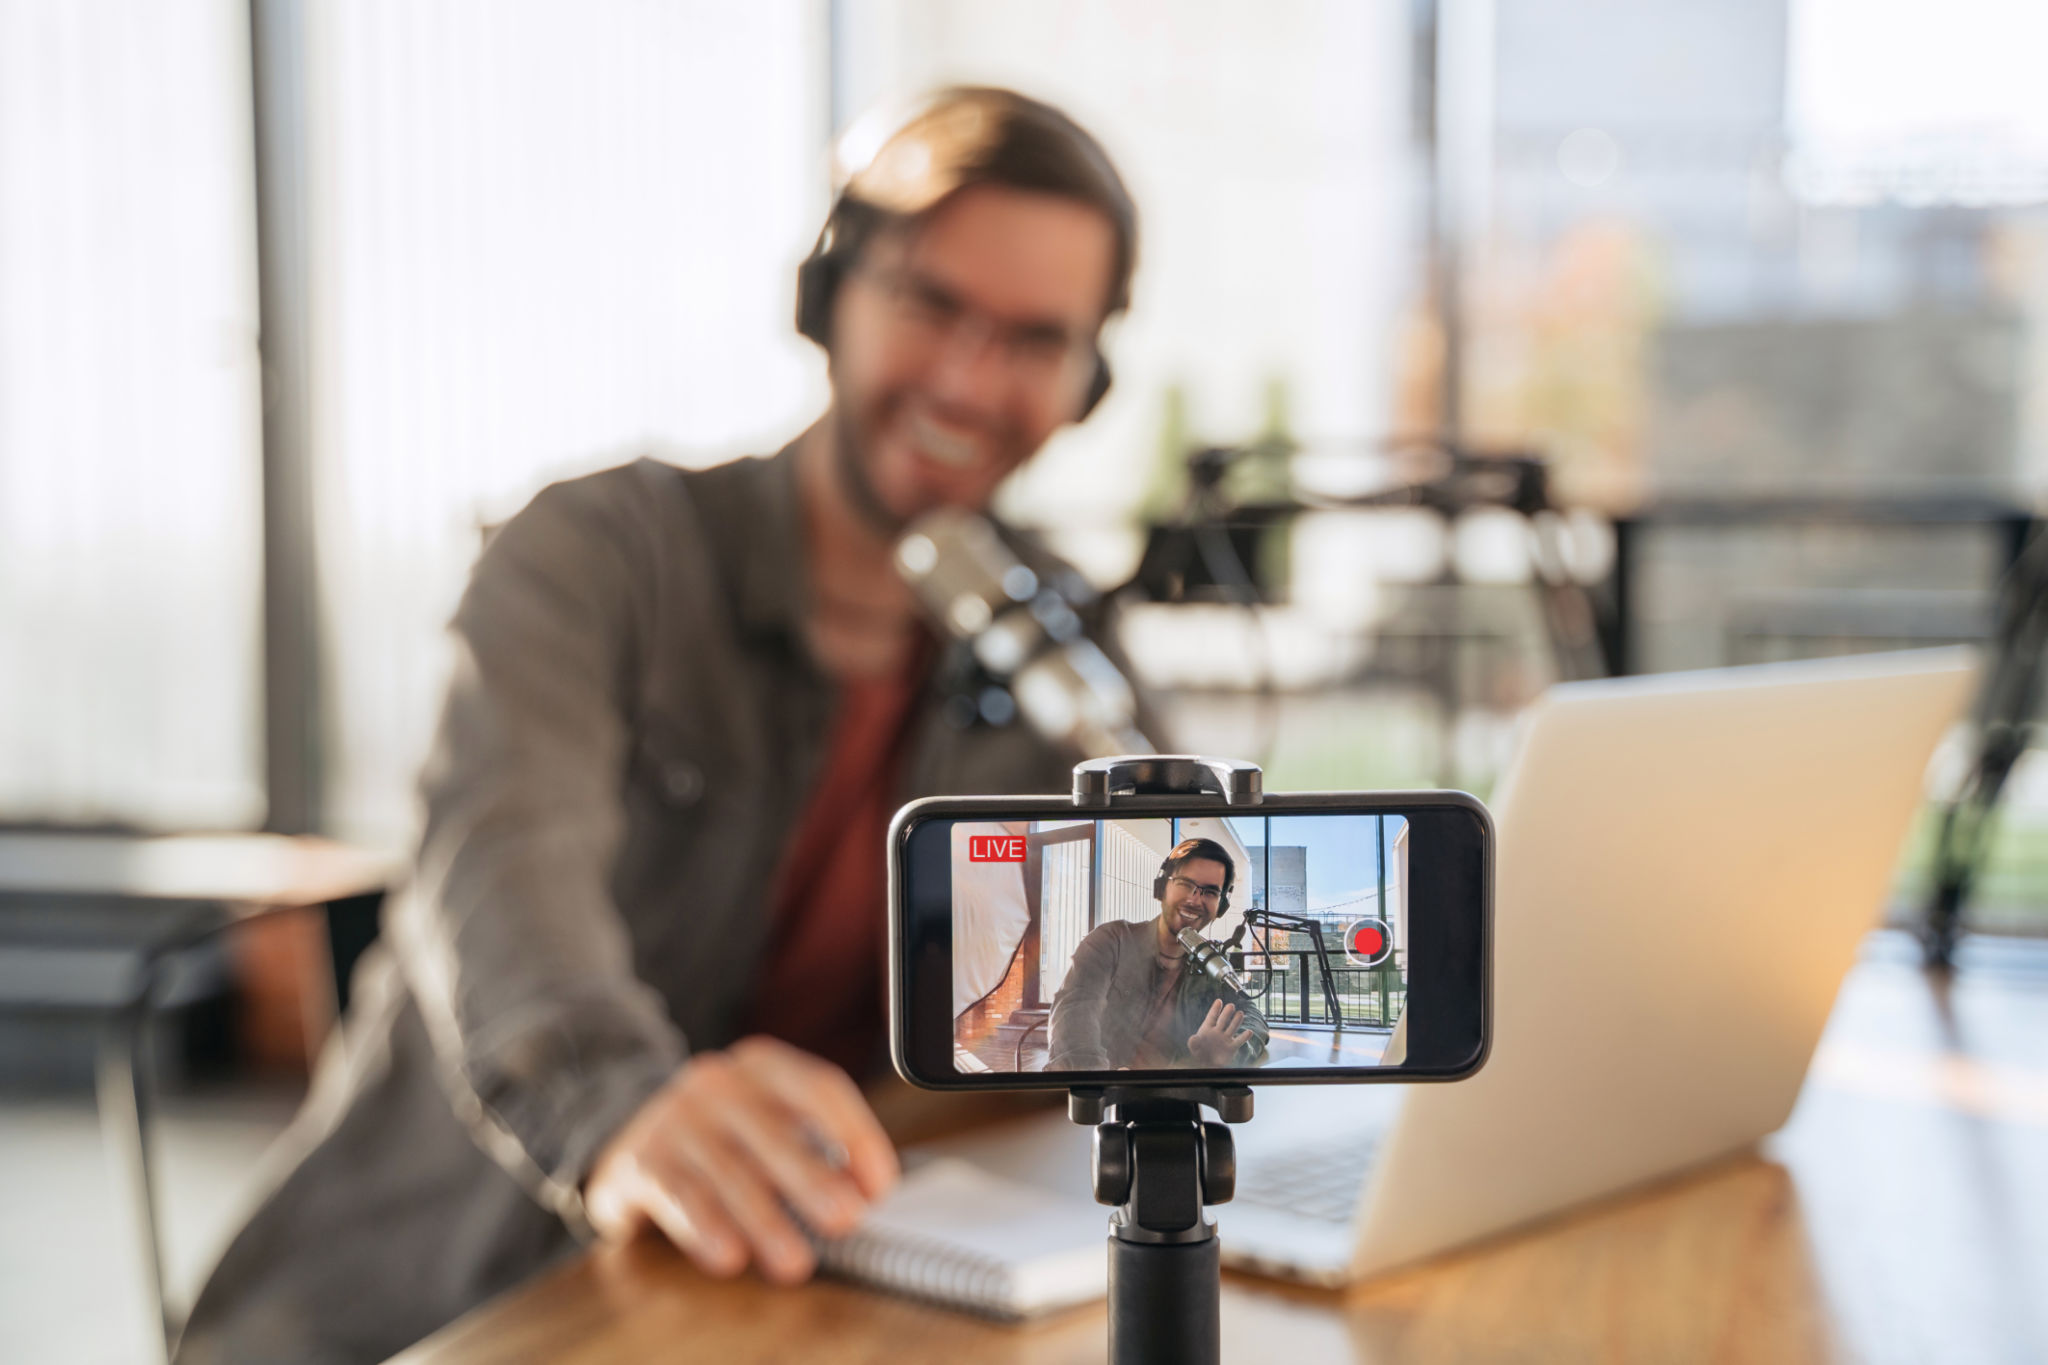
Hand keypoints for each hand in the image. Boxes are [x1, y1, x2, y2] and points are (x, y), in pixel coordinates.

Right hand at [583, 1035, 898, 1283]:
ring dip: (765, 1221)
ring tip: (794, 1264)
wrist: (629, 1143)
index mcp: (764, 1067)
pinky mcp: (638, 1160)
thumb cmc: (722, 1142)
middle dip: (813, 1180)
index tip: (880, 1186)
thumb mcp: (768, 1127)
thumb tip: (867, 1196)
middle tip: (845, 1220)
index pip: (820, 1089)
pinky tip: (727, 1257)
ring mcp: (673, 1118)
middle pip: (775, 1132)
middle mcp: (718, 1083)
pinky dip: (705, 1228)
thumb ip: (816, 1150)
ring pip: (728, 1171)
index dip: (856, 1135)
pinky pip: (677, 1195)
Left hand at [1186, 999, 1253, 1066]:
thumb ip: (1193, 1043)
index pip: (1212, 1017)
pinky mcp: (1232, 1047)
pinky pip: (1239, 1041)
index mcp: (1208, 1028)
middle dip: (1227, 1013)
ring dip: (1236, 1021)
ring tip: (1240, 1014)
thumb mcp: (1194, 1048)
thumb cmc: (1199, 1054)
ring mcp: (1226, 1038)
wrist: (1208, 1065)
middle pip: (1223, 1020)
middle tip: (1231, 1006)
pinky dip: (1244, 1037)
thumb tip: (1193, 1038)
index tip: (1219, 1001)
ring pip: (1232, 1027)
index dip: (1215, 1009)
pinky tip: (1249, 1032)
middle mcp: (1218, 1031)